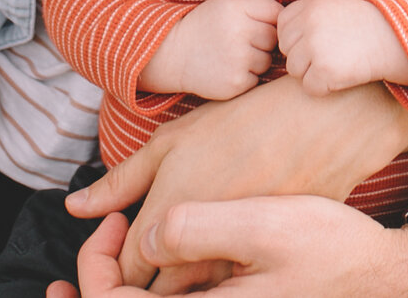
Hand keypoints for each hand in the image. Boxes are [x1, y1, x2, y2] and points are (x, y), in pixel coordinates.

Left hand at [44, 200, 407, 297]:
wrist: (385, 276)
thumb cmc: (331, 247)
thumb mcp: (264, 222)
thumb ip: (193, 227)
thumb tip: (143, 235)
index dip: (96, 266)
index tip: (113, 221)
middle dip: (104, 279)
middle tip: (108, 226)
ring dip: (129, 282)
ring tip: (122, 233)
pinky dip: (163, 282)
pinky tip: (165, 247)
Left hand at [65, 74, 407, 287]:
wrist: (329, 126)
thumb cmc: (251, 126)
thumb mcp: (176, 141)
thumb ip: (123, 181)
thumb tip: (78, 207)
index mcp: (171, 228)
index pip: (120, 275)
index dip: (106, 258)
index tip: (117, 228)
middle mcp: (203, 264)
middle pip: (154, 294)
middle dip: (138, 275)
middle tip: (142, 235)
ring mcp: (240, 275)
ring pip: (189, 294)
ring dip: (175, 277)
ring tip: (179, 236)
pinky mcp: (269, 277)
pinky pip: (227, 289)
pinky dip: (211, 277)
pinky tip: (218, 241)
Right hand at [138, 0, 280, 100]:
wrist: (172, 55)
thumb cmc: (204, 27)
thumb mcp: (226, 5)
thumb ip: (257, 8)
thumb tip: (292, 22)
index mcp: (237, 9)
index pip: (276, 13)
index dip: (269, 20)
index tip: (255, 24)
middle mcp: (239, 33)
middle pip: (274, 39)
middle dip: (263, 42)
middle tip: (241, 42)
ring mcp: (238, 60)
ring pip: (267, 61)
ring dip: (256, 61)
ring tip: (232, 56)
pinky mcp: (236, 83)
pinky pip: (256, 79)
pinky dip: (246, 77)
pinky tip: (227, 70)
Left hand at [275, 0, 407, 95]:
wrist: (396, 40)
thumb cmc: (363, 26)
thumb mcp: (332, 7)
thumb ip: (305, 16)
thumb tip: (273, 37)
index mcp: (309, 6)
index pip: (282, 27)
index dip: (298, 38)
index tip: (320, 39)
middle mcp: (309, 24)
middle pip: (287, 50)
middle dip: (304, 56)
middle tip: (332, 52)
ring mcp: (315, 47)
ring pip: (294, 71)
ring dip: (313, 73)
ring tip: (338, 62)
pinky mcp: (324, 71)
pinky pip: (310, 87)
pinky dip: (325, 87)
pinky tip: (343, 75)